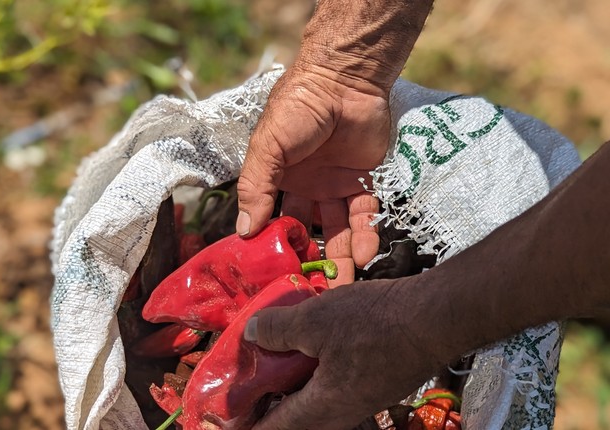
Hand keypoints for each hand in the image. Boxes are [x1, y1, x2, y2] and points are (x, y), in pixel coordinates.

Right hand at [237, 65, 386, 284]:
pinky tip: (364, 255)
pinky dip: (365, 235)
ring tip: (342, 288)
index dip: (274, 248)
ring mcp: (337, 187)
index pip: (273, 221)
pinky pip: (365, 216)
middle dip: (310, 264)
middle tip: (312, 296)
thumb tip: (244, 231)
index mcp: (279, 181)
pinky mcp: (366, 183)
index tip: (273, 279)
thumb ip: (257, 187)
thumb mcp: (268, 146)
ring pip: (338, 231)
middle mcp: (307, 189)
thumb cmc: (299, 107)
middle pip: (308, 234)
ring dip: (340, 259)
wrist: (345, 79)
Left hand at [245, 277, 449, 429]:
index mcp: (322, 409)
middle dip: (267, 408)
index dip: (244, 424)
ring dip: (292, 390)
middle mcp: (341, 413)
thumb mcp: (314, 320)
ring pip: (315, 405)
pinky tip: (313, 348)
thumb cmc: (376, 323)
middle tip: (247, 386)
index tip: (222, 417)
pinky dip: (314, 376)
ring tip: (275, 365)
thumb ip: (277, 330)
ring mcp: (362, 400)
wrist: (436, 318)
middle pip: (294, 422)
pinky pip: (334, 389)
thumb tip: (251, 334)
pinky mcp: (376, 382)